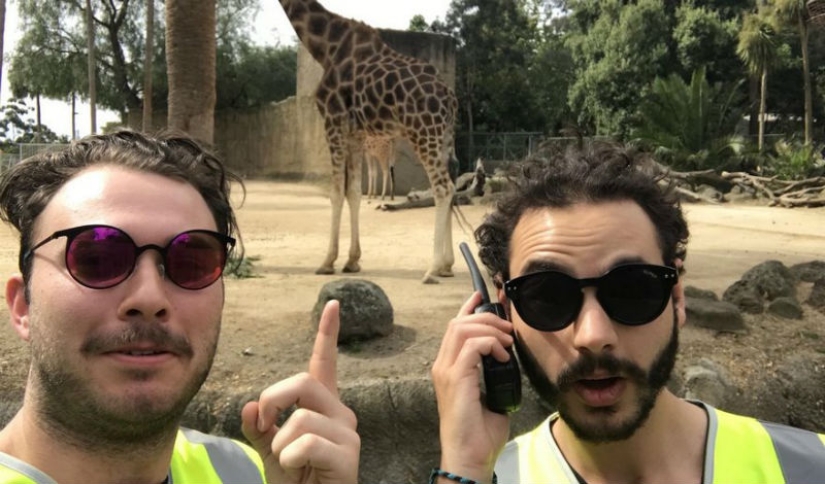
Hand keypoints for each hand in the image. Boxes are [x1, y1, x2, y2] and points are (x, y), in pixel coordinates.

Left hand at [242, 300, 359, 483]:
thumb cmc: (295, 481)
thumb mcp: (268, 450)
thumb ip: (259, 427)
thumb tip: (252, 407)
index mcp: (322, 407)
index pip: (324, 363)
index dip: (328, 333)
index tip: (333, 304)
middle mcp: (341, 414)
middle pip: (303, 382)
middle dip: (273, 400)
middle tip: (265, 426)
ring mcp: (348, 434)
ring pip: (300, 418)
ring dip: (279, 444)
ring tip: (288, 462)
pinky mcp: (349, 456)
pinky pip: (305, 444)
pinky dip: (288, 459)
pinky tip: (297, 470)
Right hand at [430, 292, 513, 481]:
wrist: (469, 457)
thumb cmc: (479, 434)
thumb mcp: (490, 396)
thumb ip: (493, 376)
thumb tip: (507, 363)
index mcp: (448, 368)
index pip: (454, 328)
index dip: (468, 309)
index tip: (483, 298)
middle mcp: (442, 366)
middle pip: (458, 323)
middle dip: (486, 319)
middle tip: (508, 329)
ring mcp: (446, 372)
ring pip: (462, 329)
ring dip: (490, 330)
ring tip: (507, 342)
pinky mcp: (455, 379)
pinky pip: (472, 346)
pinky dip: (491, 345)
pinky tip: (503, 356)